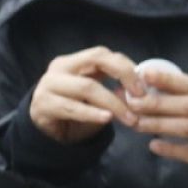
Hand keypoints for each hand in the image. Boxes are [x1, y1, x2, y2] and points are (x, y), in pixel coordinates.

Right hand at [29, 47, 144, 143]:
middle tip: (140, 95)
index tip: (144, 84)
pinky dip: (92, 113)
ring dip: (113, 103)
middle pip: (96, 59)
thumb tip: (143, 89)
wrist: (46, 133)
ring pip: (87, 87)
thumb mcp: (94, 95)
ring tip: (130, 118)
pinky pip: (72, 108)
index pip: (102, 54)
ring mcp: (49, 85)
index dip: (125, 66)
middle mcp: (60, 68)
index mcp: (74, 61)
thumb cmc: (75, 110)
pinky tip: (107, 119)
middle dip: (123, 74)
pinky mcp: (43, 105)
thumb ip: (112, 87)